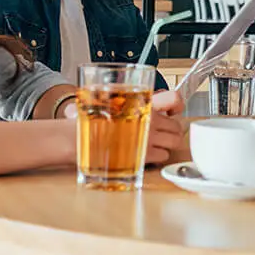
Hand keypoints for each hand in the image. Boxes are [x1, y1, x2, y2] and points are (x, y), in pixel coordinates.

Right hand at [63, 89, 184, 165]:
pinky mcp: (143, 155)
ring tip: (155, 145)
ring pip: (174, 142)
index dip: (177, 105)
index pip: (174, 98)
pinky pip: (162, 156)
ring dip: (167, 144)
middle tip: (164, 133)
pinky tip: (145, 154)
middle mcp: (149, 119)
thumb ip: (127, 99)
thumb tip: (145, 100)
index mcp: (143, 102)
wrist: (76, 137)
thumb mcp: (108, 98)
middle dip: (173, 130)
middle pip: (177, 126)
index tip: (174, 110)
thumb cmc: (89, 119)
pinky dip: (157, 157)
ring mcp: (148, 138)